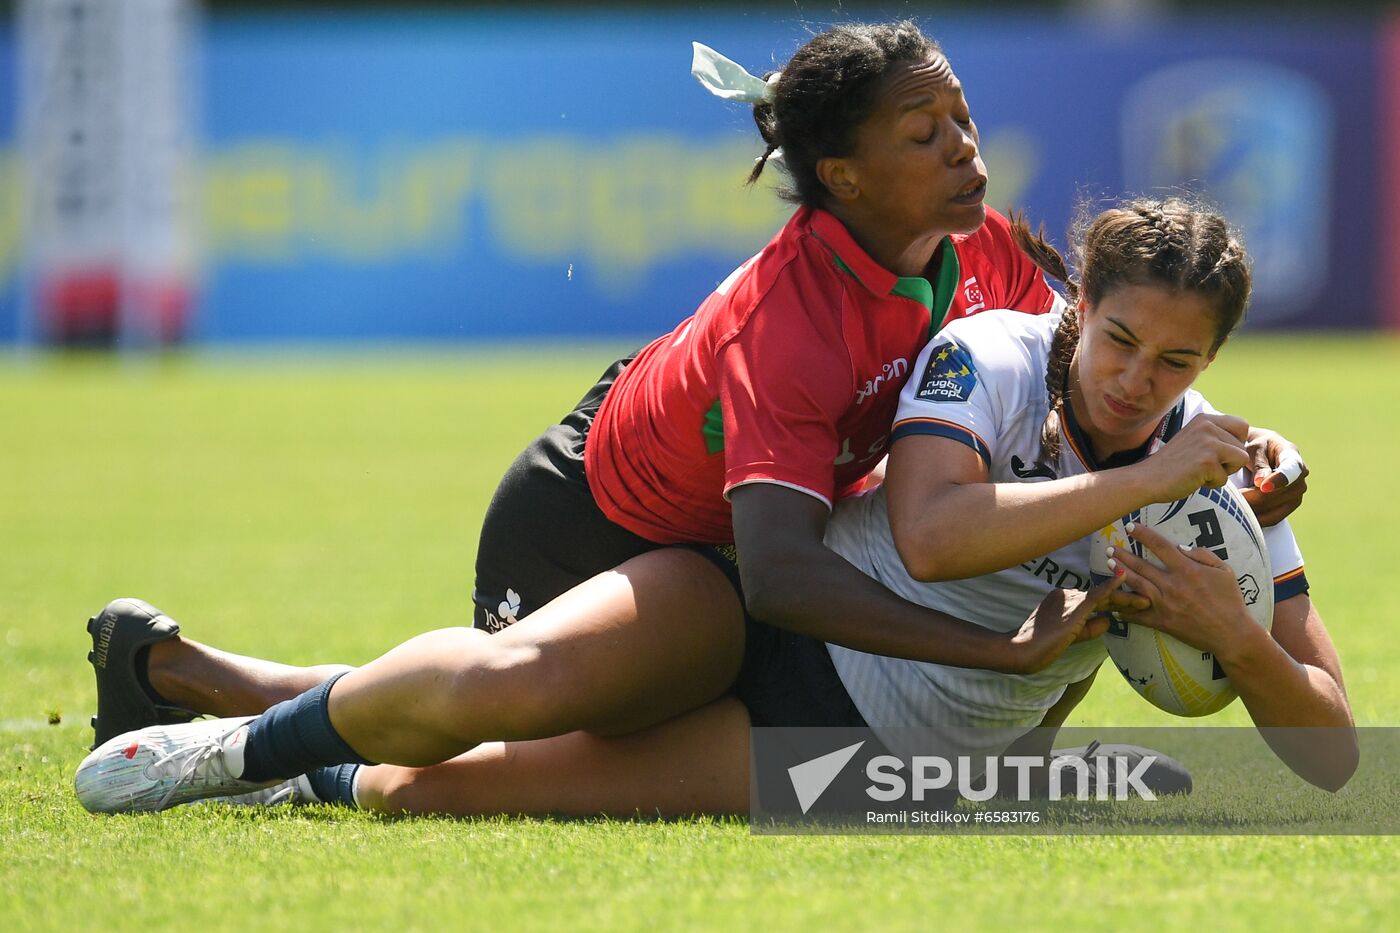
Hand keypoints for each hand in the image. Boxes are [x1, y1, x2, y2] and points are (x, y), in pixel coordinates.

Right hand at [1008, 575, 1146, 673]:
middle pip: (1101, 596)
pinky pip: (1097, 595)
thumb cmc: (1040, 647)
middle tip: (1145, 601)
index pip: (1094, 600)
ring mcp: (1070, 599)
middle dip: (1124, 599)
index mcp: (1063, 599)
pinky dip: (1112, 587)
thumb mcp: (1071, 637)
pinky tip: (1124, 577)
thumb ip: (1090, 628)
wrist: (1022, 650)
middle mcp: (1067, 595)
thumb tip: (1109, 620)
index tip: (1131, 605)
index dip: (1114, 602)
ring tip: (1146, 601)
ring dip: (1126, 599)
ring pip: (1103, 597)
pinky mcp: (1074, 607)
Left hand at [1106, 523, 1264, 661]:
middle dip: (1122, 555)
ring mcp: (1165, 604)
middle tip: (1108, 547)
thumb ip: (1203, 555)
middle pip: (1141, 565)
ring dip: (1120, 573)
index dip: (1143, 534)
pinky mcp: (1162, 622)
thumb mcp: (1225, 571)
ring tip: (1108, 564)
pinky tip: (1113, 605)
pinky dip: (1125, 611)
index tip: (1130, 527)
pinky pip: (1139, 615)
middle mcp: (1172, 585)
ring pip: (1136, 585)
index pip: (1160, 546)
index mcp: (1187, 570)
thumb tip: (1181, 546)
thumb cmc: (1231, 600)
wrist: (1231, 633)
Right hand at [1137, 413, 1250, 501]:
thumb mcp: (1194, 439)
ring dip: (1223, 472)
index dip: (1235, 444)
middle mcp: (1207, 426)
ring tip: (1201, 471)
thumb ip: (1215, 435)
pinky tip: (1194, 478)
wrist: (1147, 478)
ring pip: (1240, 460)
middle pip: (1242, 447)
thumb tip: (1243, 438)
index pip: (1242, 426)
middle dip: (1229, 462)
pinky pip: (1226, 478)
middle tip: (1204, 465)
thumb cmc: (1172, 464)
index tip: (1215, 453)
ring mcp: (1207, 442)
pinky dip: (1212, 484)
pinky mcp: (1207, 461)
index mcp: (1204, 419)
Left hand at [1241, 427, 1307, 526]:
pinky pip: (1275, 517)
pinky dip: (1258, 520)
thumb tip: (1261, 482)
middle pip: (1280, 493)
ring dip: (1254, 510)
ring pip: (1277, 508)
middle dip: (1255, 498)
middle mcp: (1300, 475)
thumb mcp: (1254, 447)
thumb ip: (1258, 462)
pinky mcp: (1290, 504)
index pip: (1290, 470)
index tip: (1262, 487)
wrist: (1261, 451)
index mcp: (1291, 455)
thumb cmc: (1256, 446)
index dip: (1278, 480)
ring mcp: (1297, 491)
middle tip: (1233, 500)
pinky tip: (1242, 518)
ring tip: (1233, 508)